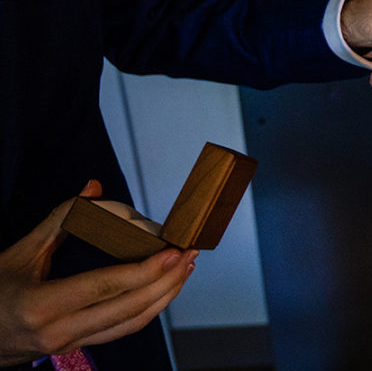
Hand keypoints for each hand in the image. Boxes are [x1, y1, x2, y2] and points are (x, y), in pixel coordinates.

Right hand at [0, 181, 197, 365]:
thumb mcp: (19, 254)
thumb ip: (60, 219)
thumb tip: (93, 186)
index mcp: (41, 305)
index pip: (105, 286)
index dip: (145, 270)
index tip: (174, 252)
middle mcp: (58, 331)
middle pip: (128, 307)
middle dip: (166, 280)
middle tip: (190, 254)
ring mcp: (69, 344)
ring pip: (131, 323)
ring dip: (164, 296)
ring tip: (186, 269)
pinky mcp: (77, 347)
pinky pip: (122, 329)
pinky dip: (148, 309)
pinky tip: (164, 289)